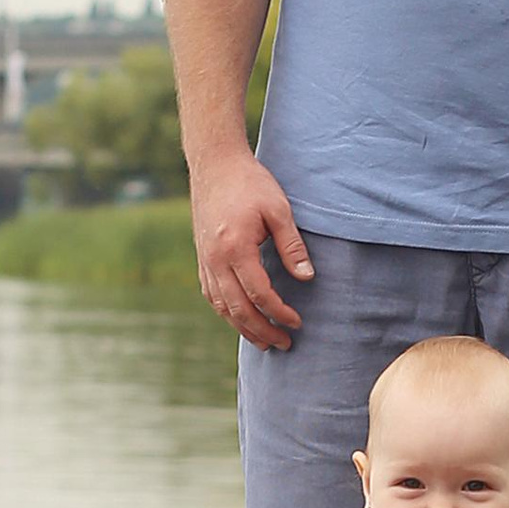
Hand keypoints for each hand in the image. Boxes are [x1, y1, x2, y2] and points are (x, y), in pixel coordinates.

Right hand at [190, 148, 314, 349]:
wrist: (215, 165)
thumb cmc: (251, 184)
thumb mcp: (279, 210)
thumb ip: (292, 246)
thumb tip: (307, 278)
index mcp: (235, 248)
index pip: (259, 294)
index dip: (279, 312)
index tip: (297, 322)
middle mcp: (215, 260)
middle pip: (238, 309)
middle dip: (262, 330)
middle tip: (284, 343)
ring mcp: (204, 260)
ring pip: (222, 306)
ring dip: (243, 327)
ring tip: (264, 341)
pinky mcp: (201, 258)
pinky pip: (211, 295)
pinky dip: (226, 312)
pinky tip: (240, 319)